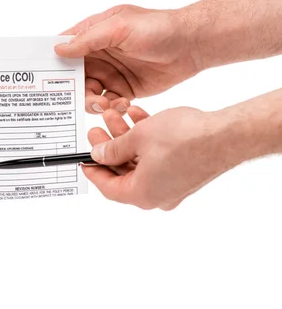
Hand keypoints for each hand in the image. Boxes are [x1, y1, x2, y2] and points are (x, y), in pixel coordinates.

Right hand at [55, 5, 202, 113]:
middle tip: (85, 97)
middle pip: (74, 76)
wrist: (192, 45)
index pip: (65, 47)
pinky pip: (109, 103)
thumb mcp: (119, 27)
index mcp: (94, 34)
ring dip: (93, 102)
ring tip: (106, 104)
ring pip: (89, 93)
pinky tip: (122, 104)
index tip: (45, 77)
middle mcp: (99, 54)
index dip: (54, 61)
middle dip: (75, 89)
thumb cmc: (158, 28)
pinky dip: (111, 107)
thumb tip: (59, 49)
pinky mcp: (125, 89)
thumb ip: (88, 39)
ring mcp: (111, 73)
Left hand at [83, 106, 233, 209]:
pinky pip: (157, 157)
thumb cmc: (184, 139)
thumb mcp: (137, 138)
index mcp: (142, 194)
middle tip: (96, 129)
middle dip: (109, 146)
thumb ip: (113, 148)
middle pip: (123, 172)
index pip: (107, 187)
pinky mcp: (184, 172)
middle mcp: (157, 195)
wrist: (226, 135)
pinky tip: (138, 115)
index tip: (82, 159)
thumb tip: (99, 154)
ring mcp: (172, 185)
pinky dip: (146, 139)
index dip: (92, 170)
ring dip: (126, 137)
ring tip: (115, 114)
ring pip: (140, 161)